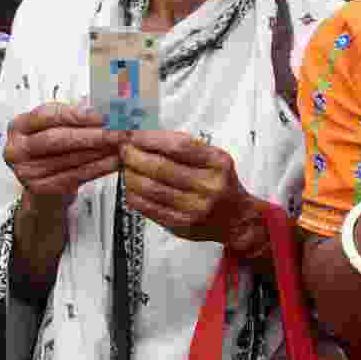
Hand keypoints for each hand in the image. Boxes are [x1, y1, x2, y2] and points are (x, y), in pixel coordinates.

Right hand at [4, 102, 122, 215]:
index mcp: (20, 126)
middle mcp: (18, 148)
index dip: (79, 115)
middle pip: (59, 138)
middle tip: (119, 132)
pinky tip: (115, 161)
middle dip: (94, 135)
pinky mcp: (40, 188)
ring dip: (101, 151)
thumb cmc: (53, 148)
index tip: (104, 115)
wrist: (44, 184)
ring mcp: (26, 170)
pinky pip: (76, 175)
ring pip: (70, 158)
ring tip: (122, 144)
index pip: (49, 116)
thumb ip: (77, 116)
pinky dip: (99, 167)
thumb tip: (107, 106)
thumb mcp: (59, 126)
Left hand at [120, 131, 256, 244]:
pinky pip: (149, 208)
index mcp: (218, 163)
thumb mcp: (215, 159)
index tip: (133, 135)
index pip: (179, 146)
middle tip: (123, 150)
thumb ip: (186, 148)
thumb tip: (147, 137)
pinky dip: (133, 195)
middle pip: (161, 168)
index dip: (150, 139)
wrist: (237, 218)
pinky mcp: (181, 224)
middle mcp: (208, 186)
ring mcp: (194, 207)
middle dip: (135, 156)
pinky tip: (130, 187)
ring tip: (125, 168)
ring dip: (131, 176)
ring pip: (151, 189)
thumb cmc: (220, 182)